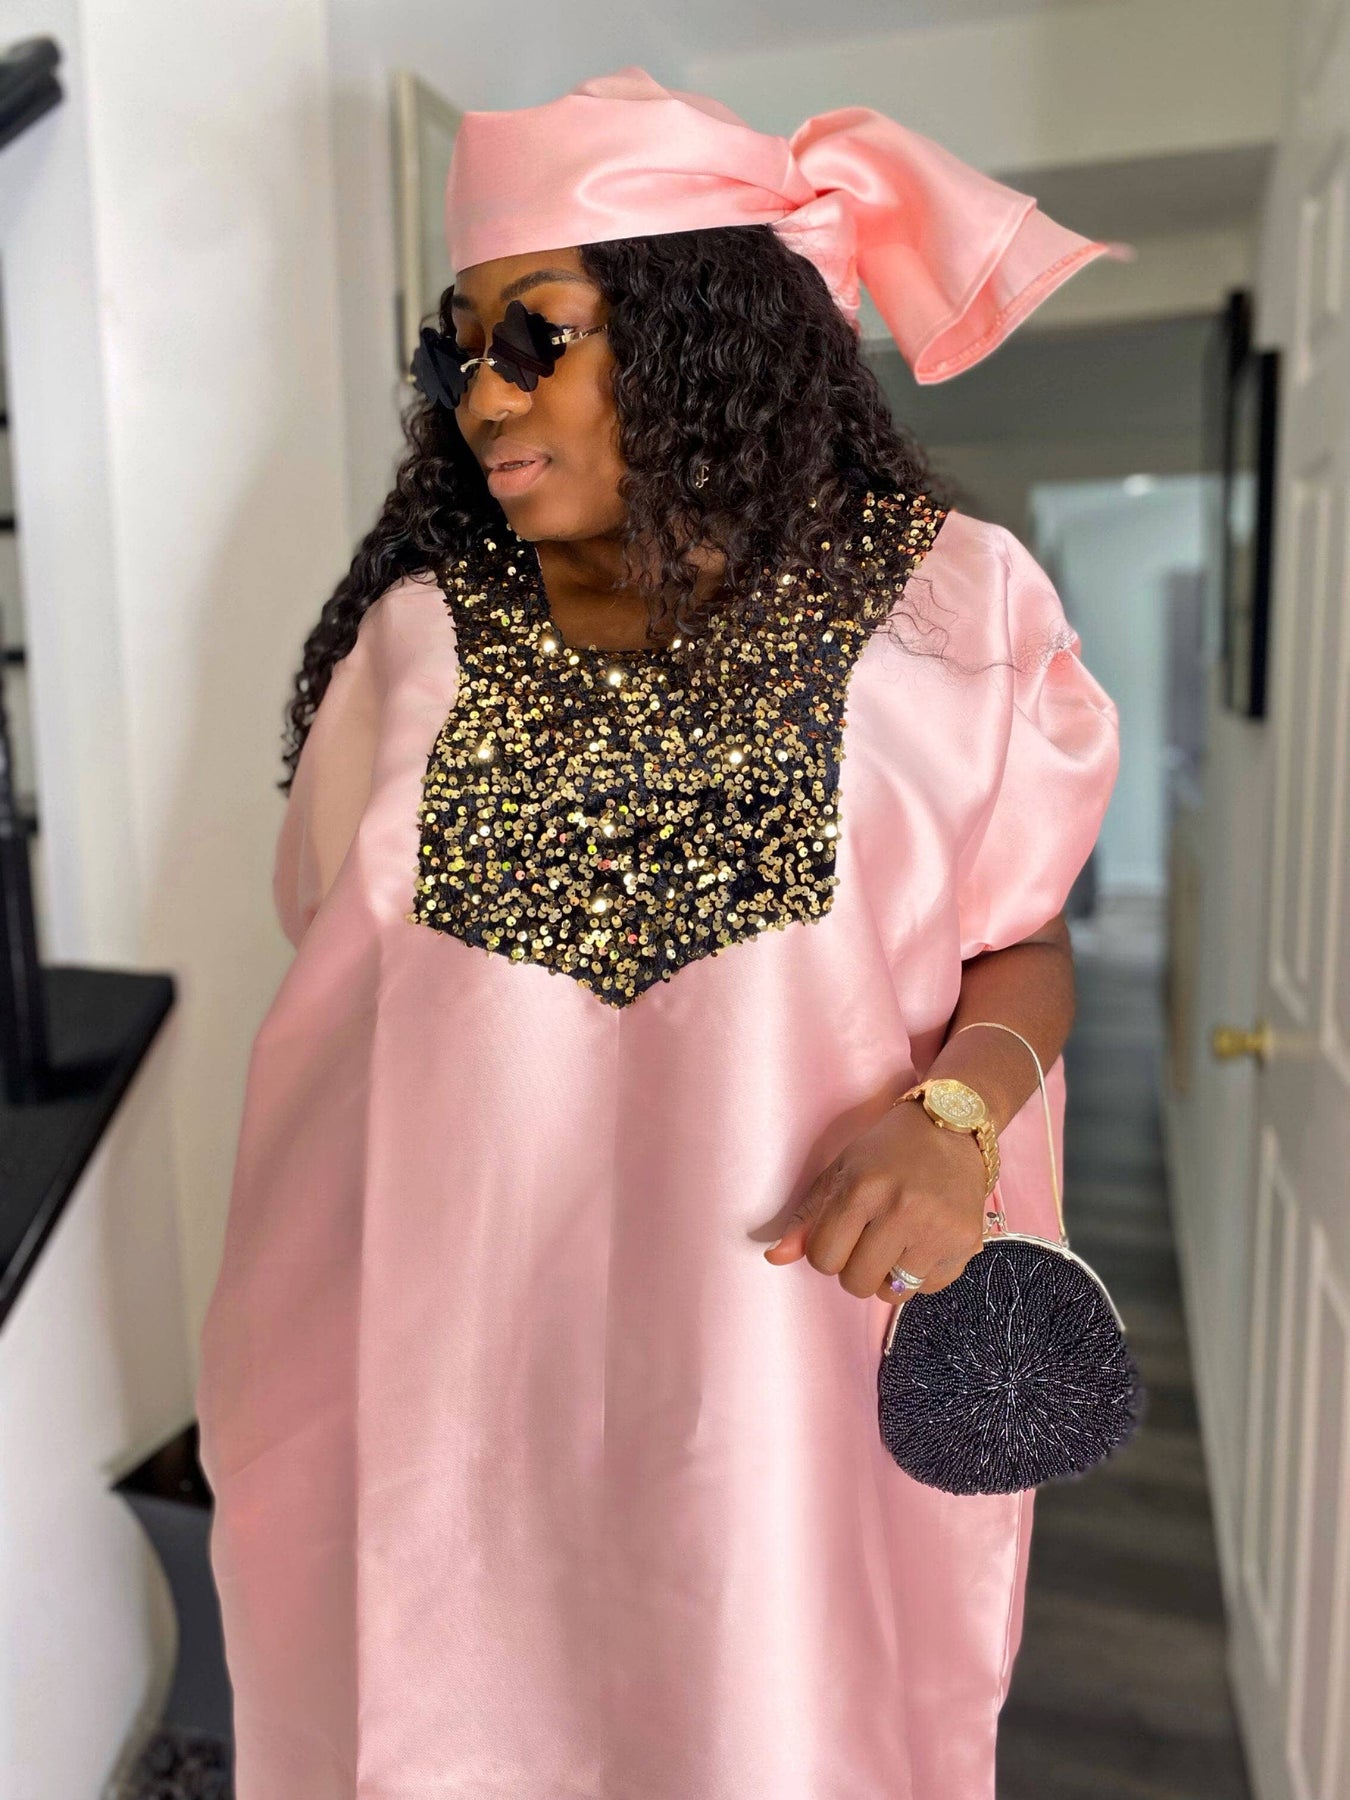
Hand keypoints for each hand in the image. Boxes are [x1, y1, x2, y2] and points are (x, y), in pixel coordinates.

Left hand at [763, 1099, 989, 1302]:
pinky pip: (928, 1289)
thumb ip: (807, 1217)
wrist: (952, 1127)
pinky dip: (920, 1274)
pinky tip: (923, 1242)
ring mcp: (937, 1230)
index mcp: (862, 1188)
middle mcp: (901, 1210)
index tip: (841, 1233)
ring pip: (893, 1293)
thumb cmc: (888, 1149)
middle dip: (854, 1268)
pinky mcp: (966, 1243)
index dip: (826, 1251)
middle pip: (856, 1283)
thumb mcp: (840, 1171)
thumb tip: (775, 1258)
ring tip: (896, 1242)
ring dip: (887, 1275)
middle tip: (868, 1240)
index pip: (823, 1258)